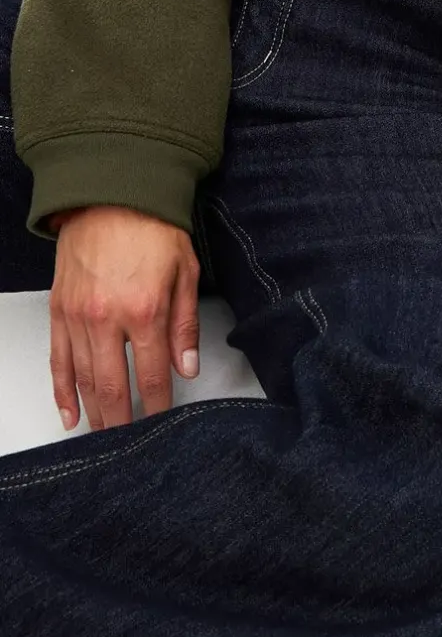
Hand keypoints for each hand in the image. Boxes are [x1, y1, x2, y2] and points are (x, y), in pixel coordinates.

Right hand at [49, 206, 202, 433]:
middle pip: (114, 385)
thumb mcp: (185, 270)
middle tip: (130, 441)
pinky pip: (58, 361)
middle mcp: (107, 318)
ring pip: (84, 379)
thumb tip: (188, 367)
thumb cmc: (152, 228)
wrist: (110, 194)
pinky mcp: (59, 311)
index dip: (159, 403)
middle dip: (124, 420)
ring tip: (106, 434)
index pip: (153, 373)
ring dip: (95, 412)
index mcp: (144, 309)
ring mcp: (78, 317)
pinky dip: (62, 392)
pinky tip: (70, 414)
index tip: (163, 420)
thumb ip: (185, 324)